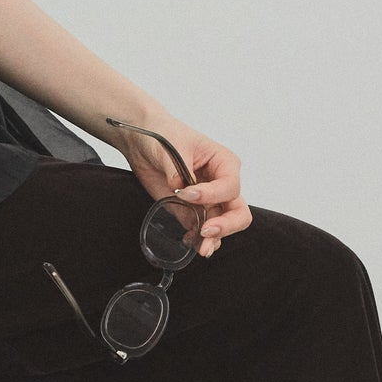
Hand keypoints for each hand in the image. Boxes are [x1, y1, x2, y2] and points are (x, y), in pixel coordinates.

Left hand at [108, 113, 252, 257]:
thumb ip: (177, 167)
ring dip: (214, 238)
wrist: (142, 142)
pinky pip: (202, 230)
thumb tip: (179, 185)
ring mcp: (208, 200)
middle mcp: (221, 184)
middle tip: (207, 230)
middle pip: (238, 212)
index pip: (229, 187)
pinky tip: (190, 242)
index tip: (186, 193)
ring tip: (201, 247)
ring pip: (223, 225)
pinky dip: (199, 239)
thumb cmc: (163, 134)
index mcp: (224, 163)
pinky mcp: (191, 211)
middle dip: (226, 225)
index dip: (211, 194)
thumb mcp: (172, 145)